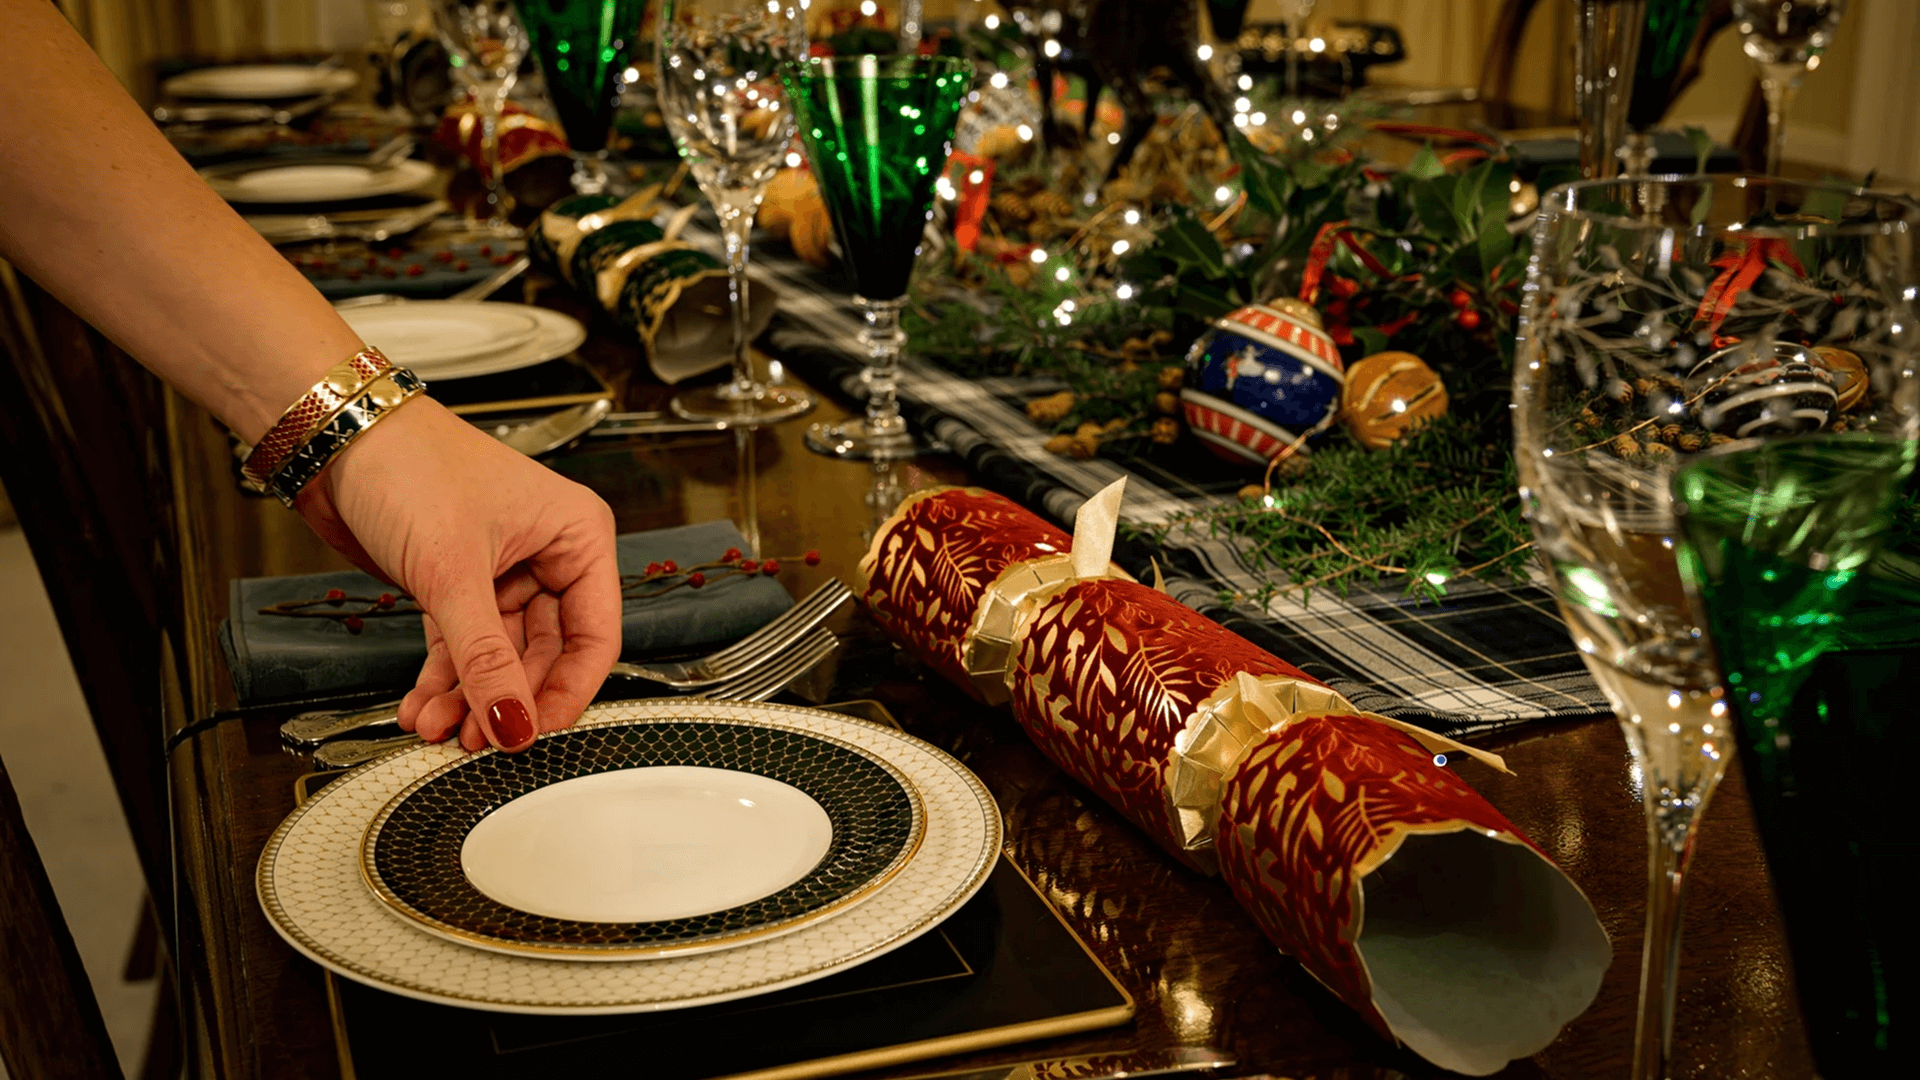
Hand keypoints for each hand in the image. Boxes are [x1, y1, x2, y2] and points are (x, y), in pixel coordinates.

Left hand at [294, 398, 621, 751]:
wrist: (335, 438)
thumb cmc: (410, 463)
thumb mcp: (454, 571)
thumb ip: (484, 658)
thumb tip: (513, 723)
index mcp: (576, 536)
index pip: (594, 636)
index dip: (566, 691)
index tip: (533, 731)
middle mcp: (546, 556)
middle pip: (545, 655)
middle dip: (507, 699)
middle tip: (478, 737)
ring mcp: (501, 573)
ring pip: (499, 657)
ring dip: (468, 697)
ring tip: (438, 726)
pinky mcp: (456, 585)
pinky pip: (461, 647)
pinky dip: (443, 680)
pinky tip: (422, 706)